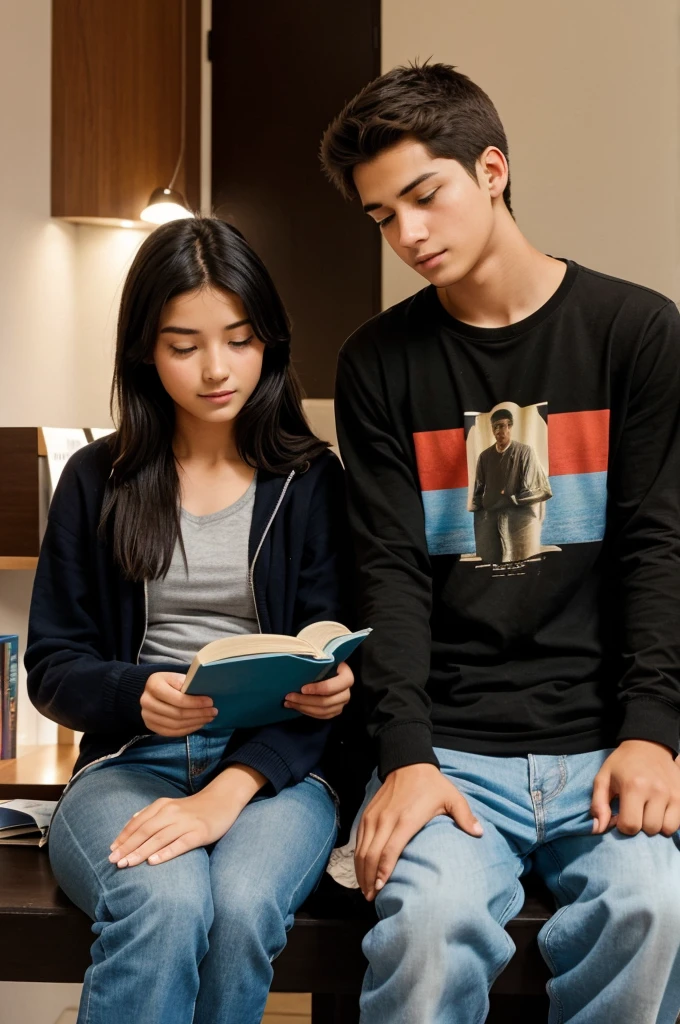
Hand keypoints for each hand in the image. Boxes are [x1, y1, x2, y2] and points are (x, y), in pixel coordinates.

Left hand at [109, 764, 265, 866]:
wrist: (222, 800)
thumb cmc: (193, 808)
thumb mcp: (171, 806)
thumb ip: (152, 814)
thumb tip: (131, 823)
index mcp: (163, 805)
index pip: (138, 822)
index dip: (123, 836)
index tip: (110, 851)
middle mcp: (172, 812)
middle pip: (145, 831)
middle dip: (128, 847)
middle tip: (114, 861)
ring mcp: (186, 822)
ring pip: (159, 838)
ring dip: (141, 852)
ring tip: (127, 864)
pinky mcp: (199, 832)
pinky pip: (180, 844)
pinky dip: (165, 853)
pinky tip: (153, 862)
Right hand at [140, 671, 217, 735]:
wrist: (154, 690)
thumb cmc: (170, 682)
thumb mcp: (177, 677)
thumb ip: (188, 684)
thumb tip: (205, 693)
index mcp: (153, 684)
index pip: (178, 699)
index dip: (196, 703)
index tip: (210, 702)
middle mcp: (146, 701)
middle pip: (177, 714)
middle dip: (198, 714)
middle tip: (213, 712)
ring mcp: (147, 715)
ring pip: (175, 725)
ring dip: (195, 723)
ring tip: (208, 718)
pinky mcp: (150, 725)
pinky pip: (171, 732)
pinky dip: (187, 729)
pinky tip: (198, 724)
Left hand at [284, 660, 353, 719]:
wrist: (331, 669)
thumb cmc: (325, 662)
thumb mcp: (324, 659)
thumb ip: (317, 664)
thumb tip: (298, 667)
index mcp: (347, 676)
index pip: (334, 686)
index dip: (319, 689)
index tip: (303, 688)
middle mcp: (346, 692)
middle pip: (326, 701)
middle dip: (305, 700)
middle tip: (289, 696)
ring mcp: (342, 704)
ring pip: (323, 711)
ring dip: (303, 708)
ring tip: (289, 702)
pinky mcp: (335, 711)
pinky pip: (321, 716)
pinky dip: (307, 712)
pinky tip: (296, 707)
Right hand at [355, 763, 482, 900]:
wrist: (407, 763)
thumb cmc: (431, 784)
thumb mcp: (452, 797)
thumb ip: (464, 816)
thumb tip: (479, 833)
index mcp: (406, 819)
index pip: (390, 850)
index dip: (383, 871)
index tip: (381, 889)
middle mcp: (386, 820)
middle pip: (372, 855)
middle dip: (369, 879)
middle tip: (372, 898)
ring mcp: (374, 817)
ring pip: (362, 849)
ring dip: (361, 871)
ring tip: (366, 890)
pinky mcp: (367, 815)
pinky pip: (359, 840)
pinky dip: (358, 858)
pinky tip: (362, 871)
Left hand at [591, 740, 679, 836]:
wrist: (648, 745)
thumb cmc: (622, 763)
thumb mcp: (603, 778)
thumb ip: (598, 805)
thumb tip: (598, 830)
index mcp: (633, 786)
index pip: (630, 826)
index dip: (622, 825)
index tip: (621, 815)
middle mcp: (656, 791)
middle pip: (649, 829)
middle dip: (640, 825)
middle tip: (635, 810)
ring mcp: (672, 793)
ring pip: (666, 829)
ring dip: (655, 825)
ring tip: (648, 811)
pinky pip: (677, 823)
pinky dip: (668, 822)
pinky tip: (659, 810)